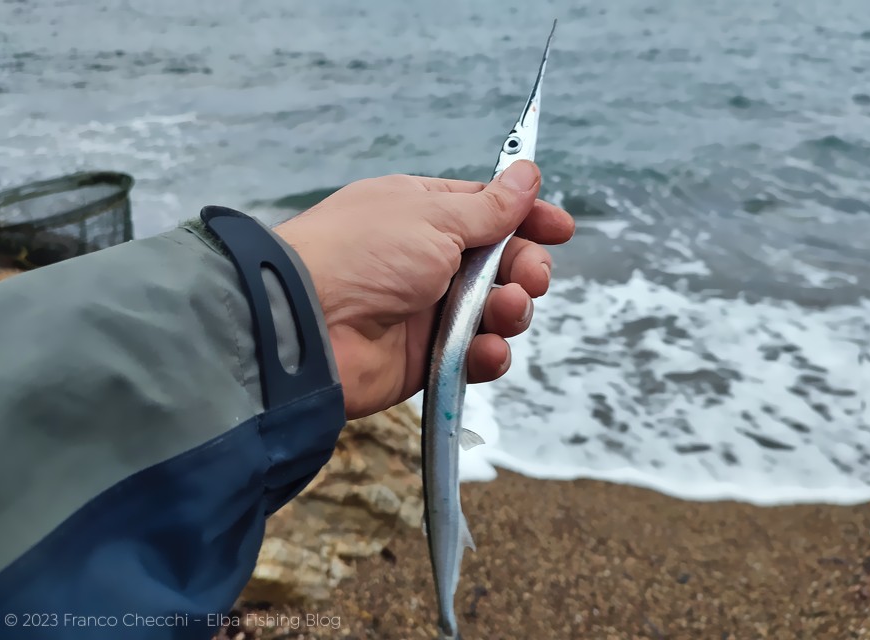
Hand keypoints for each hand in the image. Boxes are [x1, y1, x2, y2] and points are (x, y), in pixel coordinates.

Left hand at [274, 160, 573, 418]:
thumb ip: (489, 207)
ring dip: (512, 311)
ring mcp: (428, 310)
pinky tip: (485, 348)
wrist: (308, 325)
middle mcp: (428, 259)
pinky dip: (489, 353)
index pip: (489, 211)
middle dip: (526, 269)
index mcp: (424, 213)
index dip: (528, 219)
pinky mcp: (428, 356)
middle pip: (502, 264)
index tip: (561, 229)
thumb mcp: (433, 216)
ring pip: (497, 311)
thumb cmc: (361, 253)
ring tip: (505, 309)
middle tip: (529, 276)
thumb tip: (527, 173)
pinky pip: (476, 354)